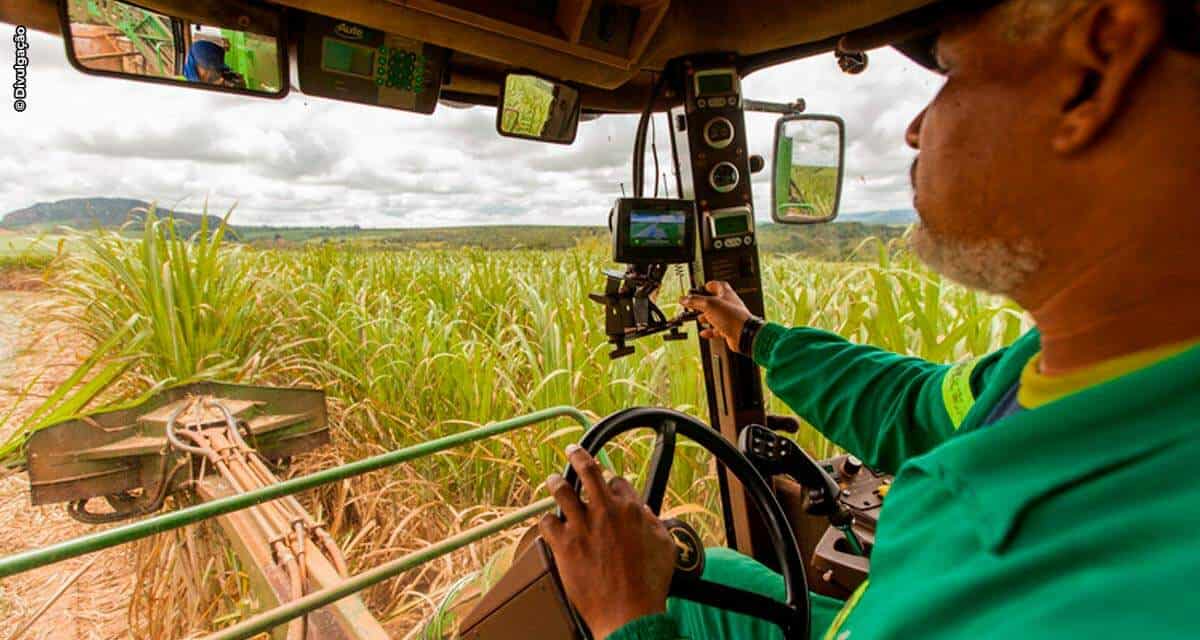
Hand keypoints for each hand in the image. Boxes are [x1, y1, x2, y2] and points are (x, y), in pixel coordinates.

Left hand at [540, 444, 675, 638]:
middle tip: (573, 450)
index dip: (612, 483)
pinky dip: (548, 522)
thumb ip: (652, 523)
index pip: (616, 481)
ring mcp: (581, 527)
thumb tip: (641, 512)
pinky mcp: (563, 546)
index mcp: (630, 508)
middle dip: (578, 456)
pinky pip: (546, 522)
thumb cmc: (650, 583)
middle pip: (587, 470)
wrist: (629, 612)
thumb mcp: (664, 546)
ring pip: (561, 490)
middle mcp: (604, 511)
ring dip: (556, 482)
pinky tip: (550, 523)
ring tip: (553, 480)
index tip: (608, 485)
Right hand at [679, 281, 753, 351]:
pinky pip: (716, 330)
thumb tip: (684, 299)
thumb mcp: (709, 305)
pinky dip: (709, 331)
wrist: (743, 334)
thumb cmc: (732, 316)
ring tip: (699, 319)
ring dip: (706, 318)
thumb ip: (695, 301)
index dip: (708, 286)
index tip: (700, 288)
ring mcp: (729, 318)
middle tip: (694, 305)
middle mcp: (728, 305)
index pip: (717, 285)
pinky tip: (704, 332)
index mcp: (726, 294)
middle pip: (714, 302)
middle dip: (703, 304)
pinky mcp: (728, 330)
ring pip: (715, 316)